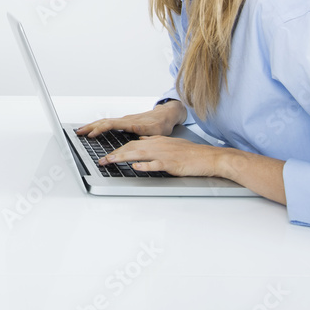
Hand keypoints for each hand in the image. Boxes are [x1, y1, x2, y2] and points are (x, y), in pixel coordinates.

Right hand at [75, 101, 186, 137]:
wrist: (165, 116)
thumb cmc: (162, 124)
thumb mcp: (156, 130)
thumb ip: (146, 131)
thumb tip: (135, 130)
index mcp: (131, 123)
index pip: (111, 124)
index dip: (100, 129)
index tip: (91, 135)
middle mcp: (125, 120)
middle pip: (104, 122)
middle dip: (90, 127)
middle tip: (78, 132)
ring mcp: (124, 121)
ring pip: (104, 122)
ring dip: (92, 126)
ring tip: (81, 131)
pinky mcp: (124, 123)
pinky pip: (108, 123)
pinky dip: (98, 126)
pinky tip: (94, 130)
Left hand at [99, 135, 222, 177]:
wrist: (207, 157)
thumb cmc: (190, 152)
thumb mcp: (170, 143)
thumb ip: (154, 142)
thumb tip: (140, 142)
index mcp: (156, 141)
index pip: (132, 144)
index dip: (118, 150)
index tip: (107, 156)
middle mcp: (157, 145)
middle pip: (131, 148)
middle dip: (115, 154)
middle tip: (102, 161)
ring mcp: (164, 154)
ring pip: (139, 154)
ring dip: (123, 158)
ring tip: (110, 162)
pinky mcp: (171, 164)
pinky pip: (155, 164)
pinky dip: (145, 166)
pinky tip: (136, 167)